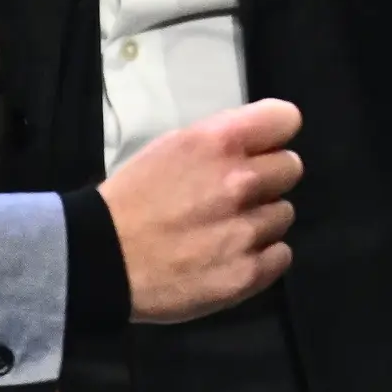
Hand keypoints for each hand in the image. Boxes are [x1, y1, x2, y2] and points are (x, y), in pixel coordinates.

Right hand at [103, 98, 300, 321]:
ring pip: (284, 214)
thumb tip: (256, 144)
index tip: (262, 147)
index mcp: (218, 143)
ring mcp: (246, 231)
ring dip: (262, 220)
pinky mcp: (247, 273)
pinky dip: (262, 256)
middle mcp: (240, 182)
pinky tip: (233, 256)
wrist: (101, 259)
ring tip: (226, 230)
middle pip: (291, 167)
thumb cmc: (132, 198)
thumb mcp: (171, 147)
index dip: (274, 134)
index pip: (286, 119)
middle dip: (268, 178)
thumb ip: (219, 142)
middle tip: (238, 194)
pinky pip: (281, 255)